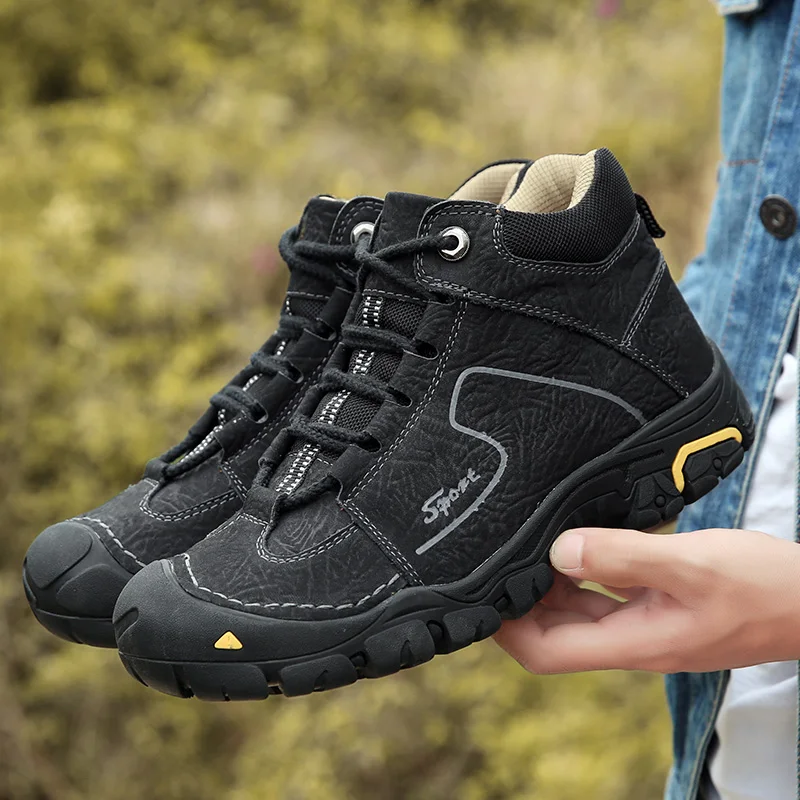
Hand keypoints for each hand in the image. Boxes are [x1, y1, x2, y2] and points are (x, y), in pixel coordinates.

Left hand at [494, 527, 799, 673]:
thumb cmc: (763, 587)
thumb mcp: (690, 564)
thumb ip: (623, 557)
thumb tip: (559, 552)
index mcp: (633, 643)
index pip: (544, 653)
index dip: (506, 628)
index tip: (486, 589)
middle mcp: (632, 640)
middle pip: (553, 633)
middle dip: (524, 601)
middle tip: (508, 553)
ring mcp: (646, 625)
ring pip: (578, 613)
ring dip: (553, 584)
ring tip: (538, 542)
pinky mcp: (659, 606)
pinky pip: (607, 595)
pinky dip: (587, 573)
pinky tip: (583, 541)